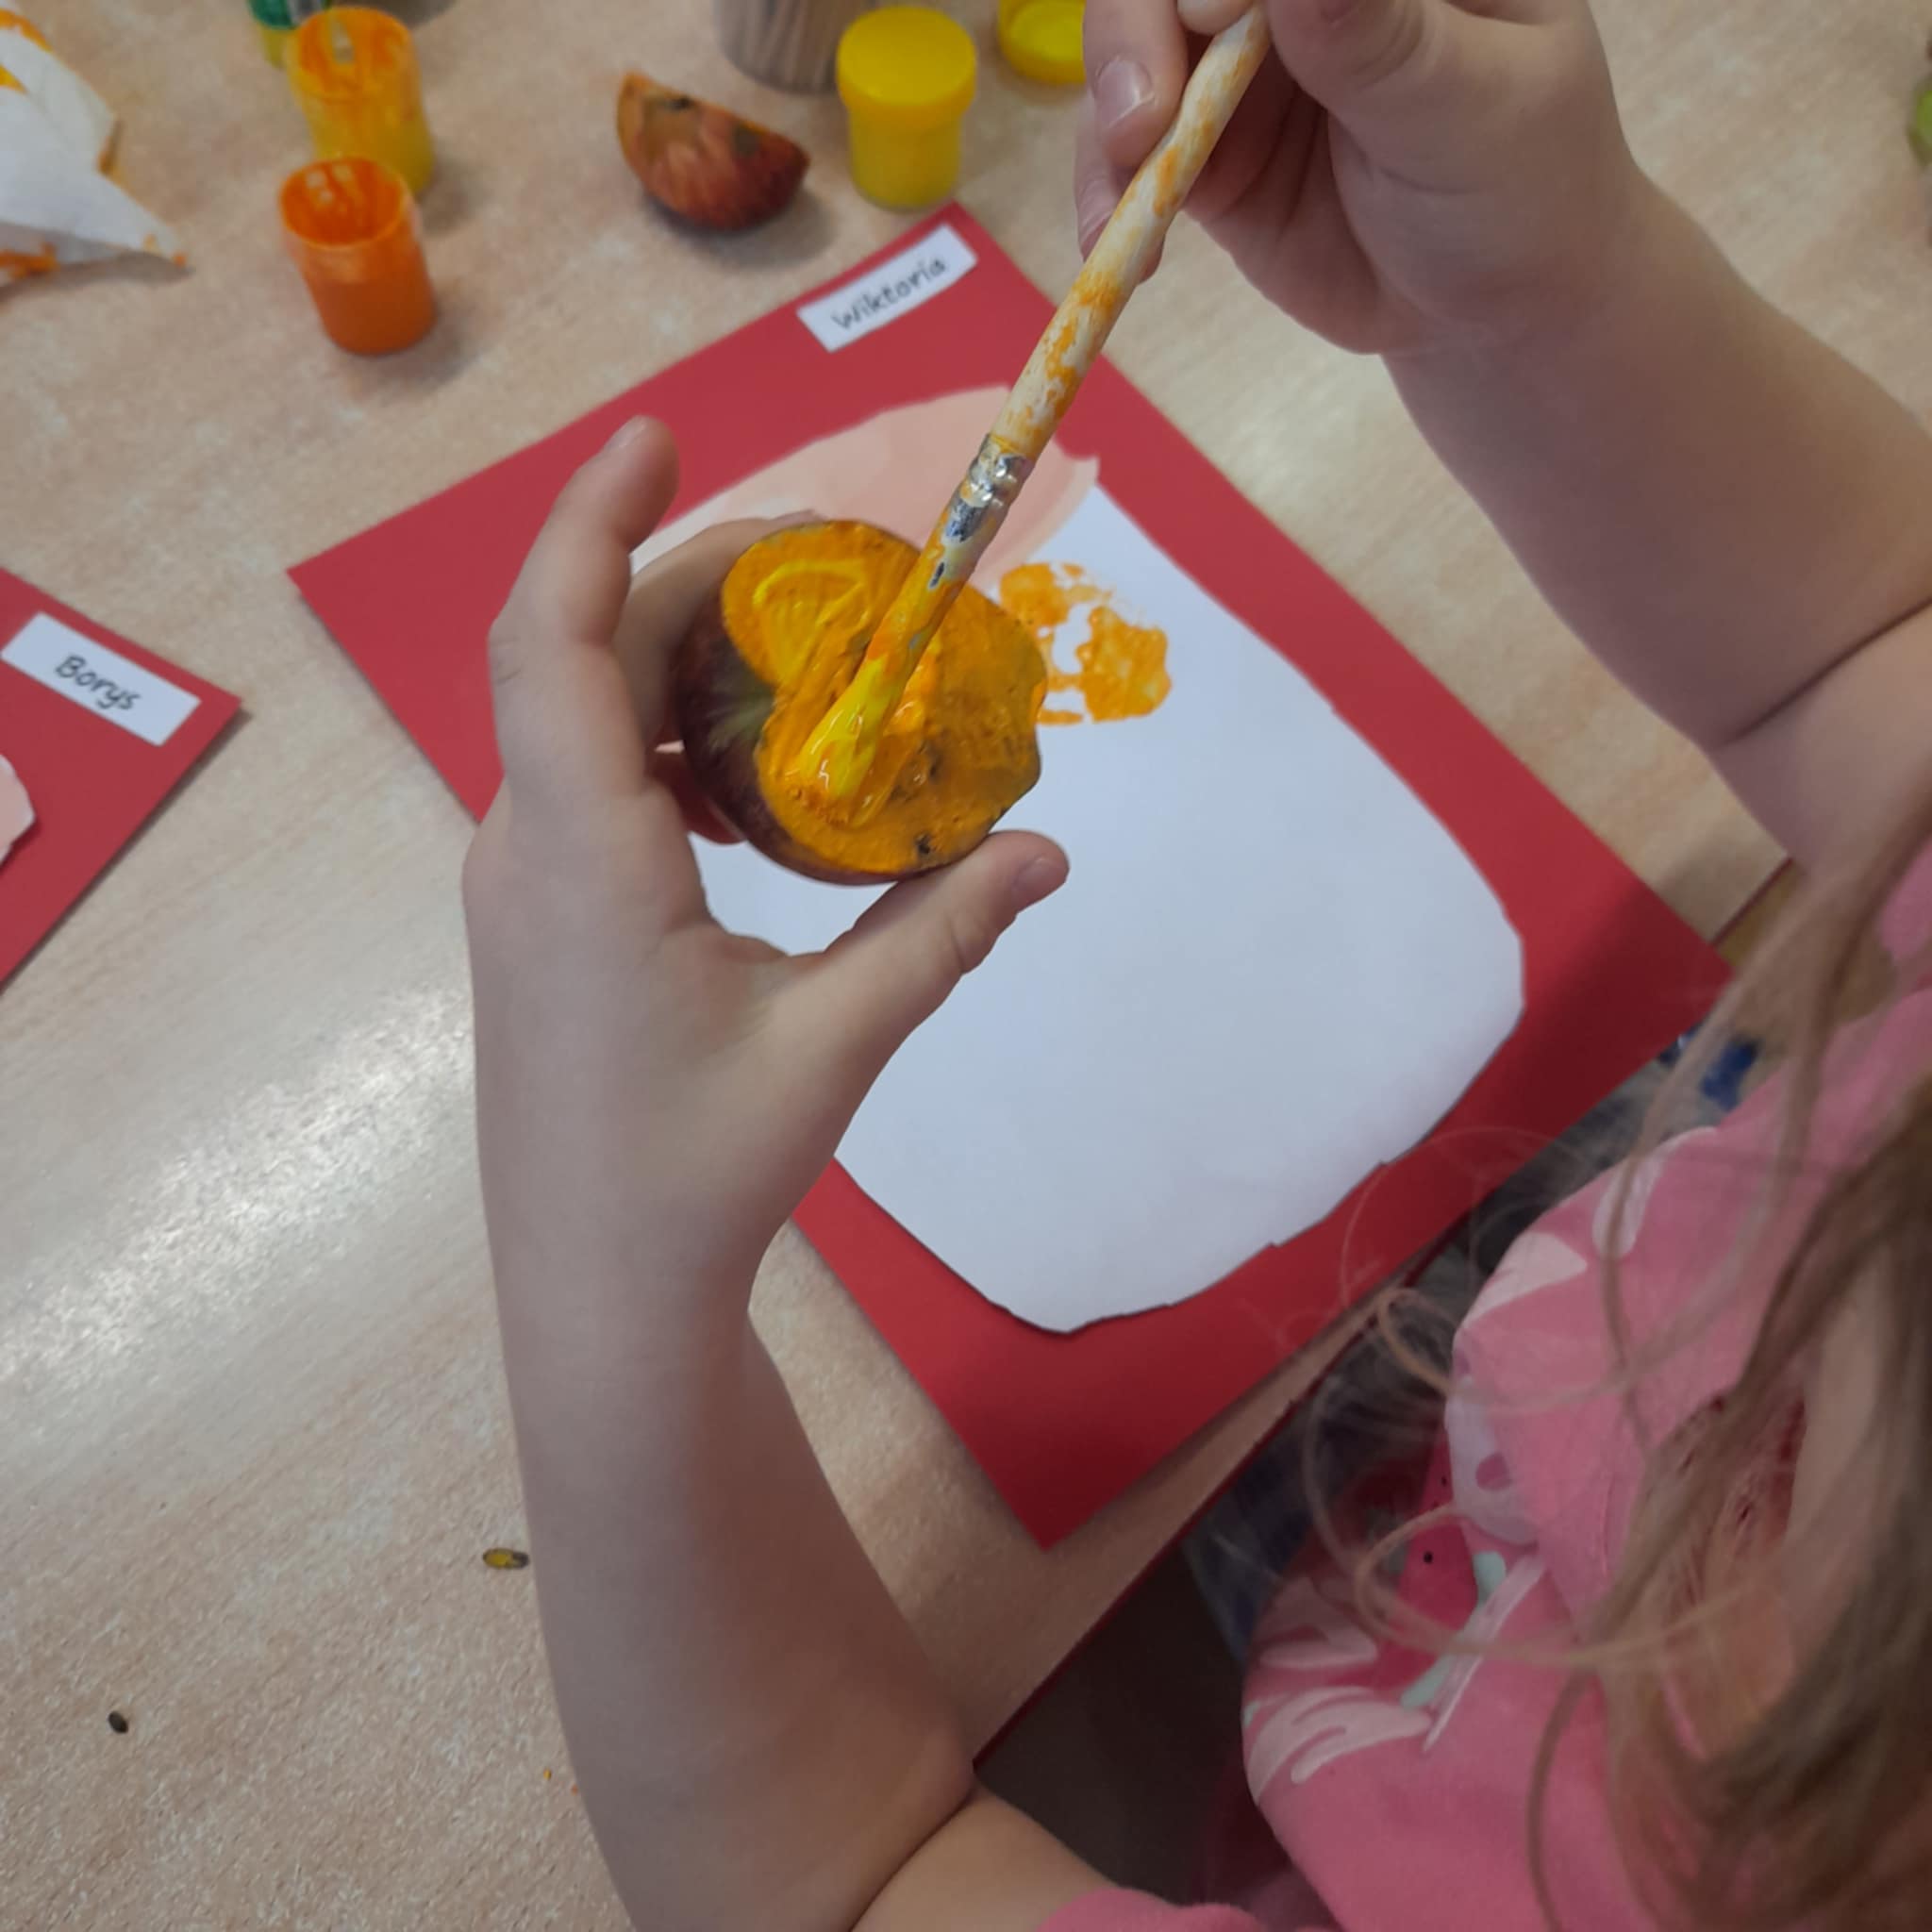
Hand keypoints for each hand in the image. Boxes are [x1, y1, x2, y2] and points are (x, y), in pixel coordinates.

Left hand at [464, 419, 1066, 1315]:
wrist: (597, 1289)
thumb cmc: (698, 1173)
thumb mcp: (834, 1045)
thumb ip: (938, 932)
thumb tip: (1051, 850)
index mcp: (583, 860)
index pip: (556, 640)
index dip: (595, 518)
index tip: (659, 433)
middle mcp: (529, 849)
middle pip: (584, 658)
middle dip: (687, 580)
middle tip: (819, 561)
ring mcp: (524, 885)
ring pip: (582, 719)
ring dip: (679, 662)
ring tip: (800, 652)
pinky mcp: (542, 919)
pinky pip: (591, 782)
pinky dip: (669, 742)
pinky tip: (757, 786)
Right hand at [1077, 0, 1648, 355]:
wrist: (1490, 312)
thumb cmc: (1515, 190)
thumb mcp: (1467, 106)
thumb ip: (1377, 34)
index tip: (1215, 13)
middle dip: (1138, 32)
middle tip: (1145, 119)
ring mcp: (1243, 64)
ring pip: (1133, 50)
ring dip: (1112, 116)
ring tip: (1128, 189)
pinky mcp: (1207, 152)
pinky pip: (1125, 152)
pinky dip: (1105, 191)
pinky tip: (1113, 238)